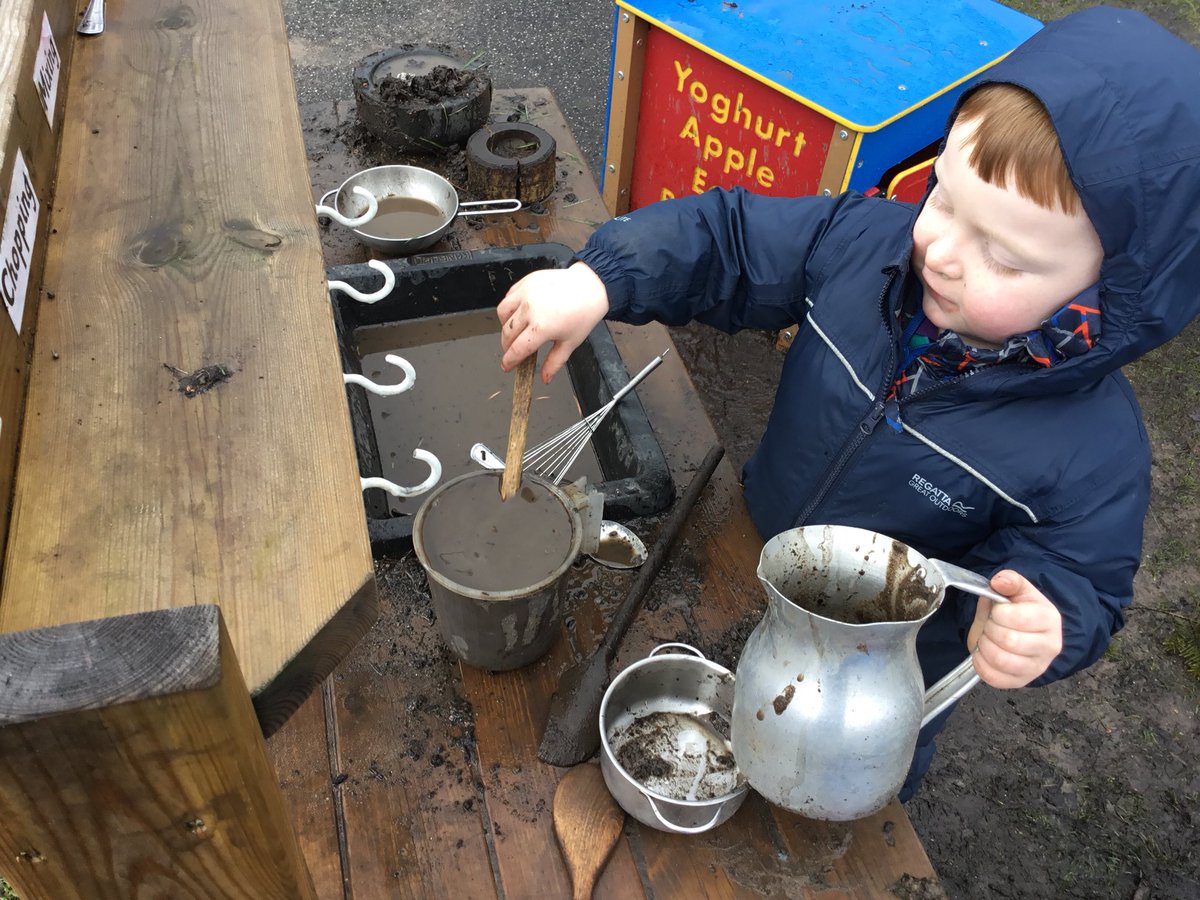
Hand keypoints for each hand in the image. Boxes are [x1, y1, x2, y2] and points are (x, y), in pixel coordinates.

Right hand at [497, 262, 609, 382]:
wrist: (590, 287)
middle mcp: (530, 309)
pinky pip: (509, 297)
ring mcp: (526, 293)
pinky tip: (518, 314)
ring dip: (504, 326)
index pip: (517, 349)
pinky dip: (509, 308)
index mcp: (541, 327)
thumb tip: (544, 379)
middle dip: (507, 346)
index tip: (507, 366)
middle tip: (512, 351)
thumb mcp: (570, 343)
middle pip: (507, 333)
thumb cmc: (583, 314)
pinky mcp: (526, 282)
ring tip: (514, 331)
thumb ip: (554, 362)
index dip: (509, 361)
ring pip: (503, 313)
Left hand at [967, 570, 1062, 688]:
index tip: (997, 611)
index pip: (1017, 618)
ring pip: (1000, 660)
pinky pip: (993, 678)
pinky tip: (983, 653)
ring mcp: (1037, 667)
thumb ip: (1010, 581)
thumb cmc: (1019, 611)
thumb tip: (999, 581)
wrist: (1024, 633)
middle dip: (990, 629)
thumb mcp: (1017, 591)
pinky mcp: (1021, 681)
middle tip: (990, 625)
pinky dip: (980, 664)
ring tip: (987, 638)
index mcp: (1049, 619)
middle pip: (1009, 640)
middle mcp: (1050, 646)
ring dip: (984, 646)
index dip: (998, 613)